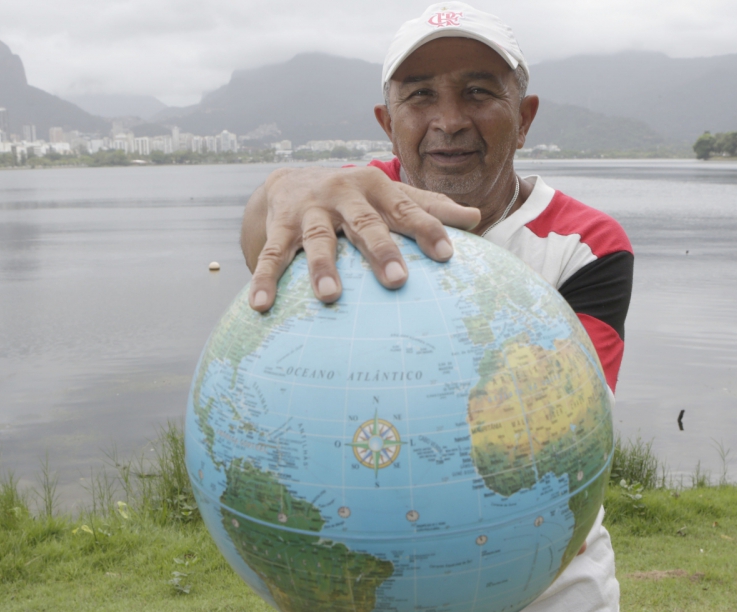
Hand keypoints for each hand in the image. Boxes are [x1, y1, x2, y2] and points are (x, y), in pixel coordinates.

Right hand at [241, 166, 480, 311]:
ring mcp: (310, 210)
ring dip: (322, 267)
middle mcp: (344, 194)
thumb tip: (476, 218)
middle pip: (365, 224)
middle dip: (381, 250)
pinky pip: (273, 255)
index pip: (406, 210)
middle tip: (398, 280)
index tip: (446, 254)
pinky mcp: (279, 225)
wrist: (289, 180)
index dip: (427, 229)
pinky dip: (265, 280)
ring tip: (329, 296)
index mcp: (376, 188)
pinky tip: (261, 306)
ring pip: (318, 240)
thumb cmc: (355, 197)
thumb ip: (429, 208)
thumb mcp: (389, 196)